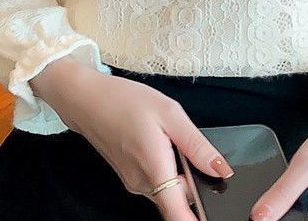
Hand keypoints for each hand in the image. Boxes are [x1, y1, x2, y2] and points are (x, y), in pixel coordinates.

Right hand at [30, 56, 235, 220]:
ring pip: (167, 190)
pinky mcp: (129, 177)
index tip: (210, 217)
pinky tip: (160, 141)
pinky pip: (156, 181)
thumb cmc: (124, 100)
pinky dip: (165, 168)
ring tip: (172, 140)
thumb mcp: (170, 113)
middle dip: (193, 183)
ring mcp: (134, 182)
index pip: (178, 215)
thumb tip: (221, 169)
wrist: (86, 99)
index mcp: (155, 168)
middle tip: (193, 152)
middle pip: (178, 199)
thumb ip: (197, 145)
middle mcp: (142, 184)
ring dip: (178, 174)